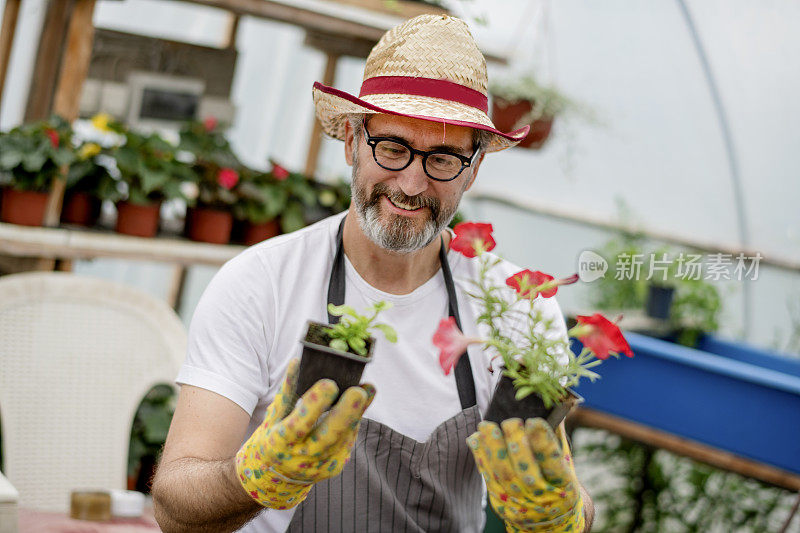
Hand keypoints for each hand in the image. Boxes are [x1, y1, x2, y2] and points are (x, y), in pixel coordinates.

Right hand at [235, 358, 374, 508]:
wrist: (274, 477)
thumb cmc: (273, 436)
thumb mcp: (275, 415)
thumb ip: (288, 391)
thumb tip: (298, 361)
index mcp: (280, 442)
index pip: (299, 423)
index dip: (314, 404)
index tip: (329, 383)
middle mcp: (300, 457)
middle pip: (327, 436)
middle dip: (346, 413)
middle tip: (359, 391)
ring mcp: (319, 466)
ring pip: (343, 438)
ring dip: (356, 414)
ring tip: (364, 391)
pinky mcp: (334, 468)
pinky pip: (347, 442)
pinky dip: (353, 424)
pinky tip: (356, 409)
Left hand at [467, 418, 584, 531]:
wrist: (551, 521)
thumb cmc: (559, 483)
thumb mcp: (566, 463)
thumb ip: (557, 436)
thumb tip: (551, 403)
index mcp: (565, 486)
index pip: (554, 464)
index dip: (543, 442)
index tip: (534, 420)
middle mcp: (543, 498)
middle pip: (526, 472)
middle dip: (516, 444)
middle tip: (509, 421)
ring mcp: (520, 504)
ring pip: (504, 475)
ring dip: (492, 448)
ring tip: (486, 425)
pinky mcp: (501, 504)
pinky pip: (488, 479)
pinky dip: (480, 457)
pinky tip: (476, 439)